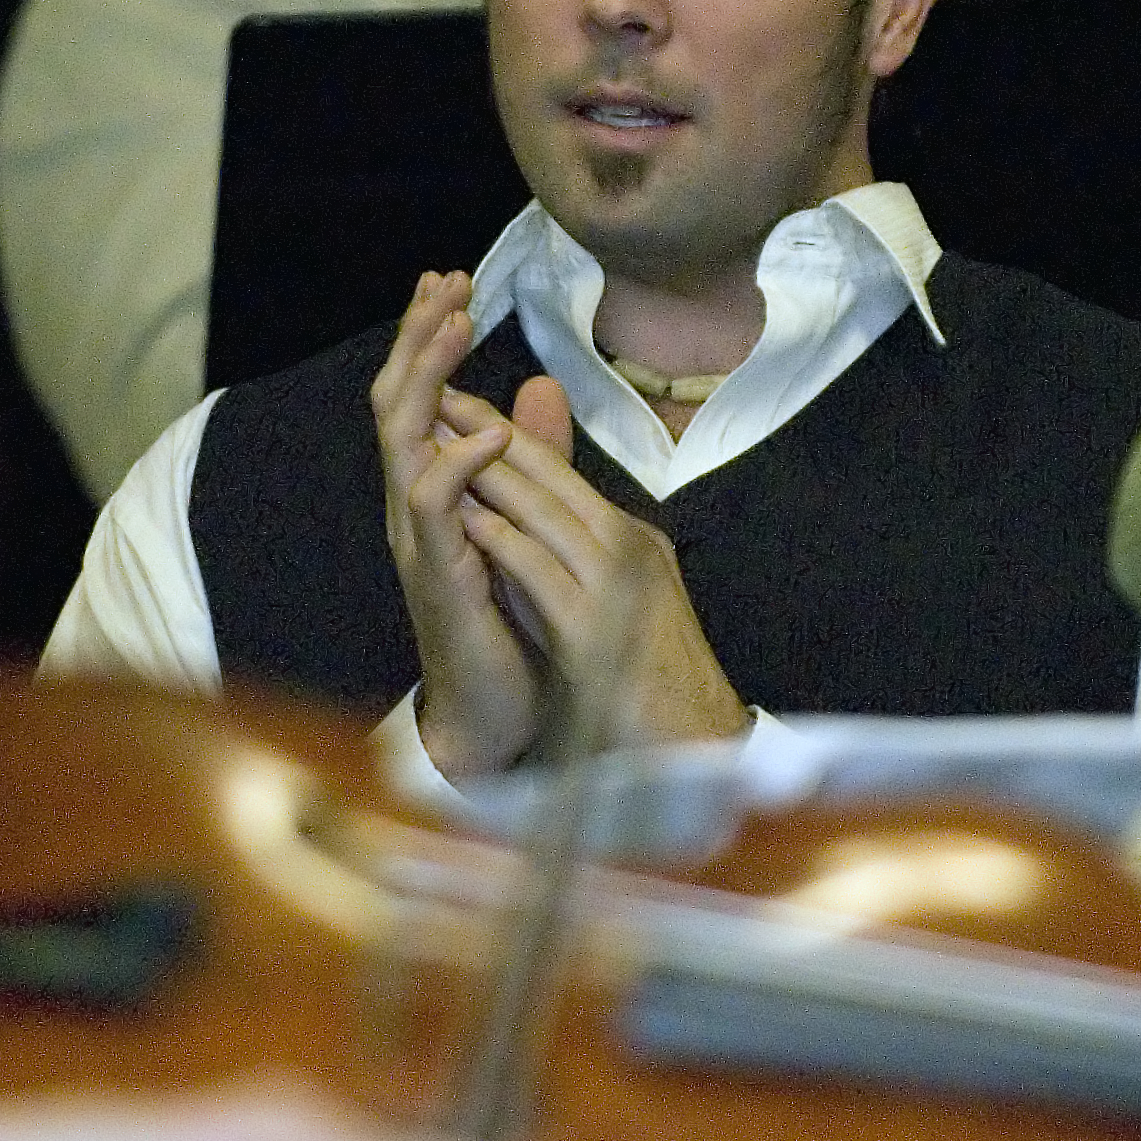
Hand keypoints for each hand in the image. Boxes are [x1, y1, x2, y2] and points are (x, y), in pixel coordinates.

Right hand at [375, 274, 550, 777]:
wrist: (501, 711)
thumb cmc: (511, 619)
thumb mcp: (523, 518)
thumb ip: (529, 457)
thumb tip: (538, 387)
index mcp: (433, 491)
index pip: (417, 397)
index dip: (426, 339)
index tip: (451, 281)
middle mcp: (413, 509)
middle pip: (395, 404)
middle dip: (416, 339)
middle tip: (444, 281)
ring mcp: (418, 541)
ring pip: (402, 441)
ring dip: (427, 377)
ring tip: (457, 325)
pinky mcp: (437, 577)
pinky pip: (434, 509)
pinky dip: (457, 464)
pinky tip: (487, 432)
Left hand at [441, 392, 749, 763]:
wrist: (697, 745)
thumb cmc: (656, 683)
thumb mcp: (625, 602)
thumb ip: (588, 556)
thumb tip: (552, 522)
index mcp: (632, 541)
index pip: (563, 477)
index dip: (510, 437)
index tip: (466, 404)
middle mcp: (626, 550)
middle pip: (552, 480)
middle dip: (493, 435)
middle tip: (443, 395)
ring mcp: (612, 586)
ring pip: (544, 514)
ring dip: (490, 473)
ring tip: (443, 439)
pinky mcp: (593, 628)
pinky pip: (540, 573)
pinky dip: (504, 541)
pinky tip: (469, 519)